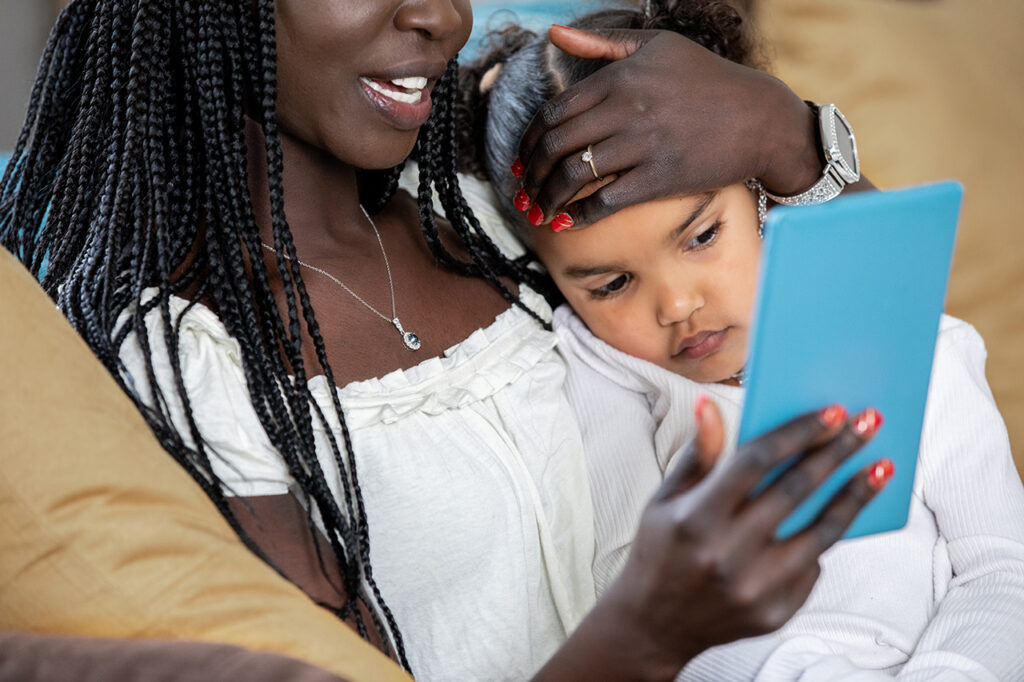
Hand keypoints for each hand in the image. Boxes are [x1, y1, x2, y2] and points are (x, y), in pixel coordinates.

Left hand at [515, 25, 821, 227]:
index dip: (529, 140)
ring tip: (539, 210)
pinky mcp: (661, 177)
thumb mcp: (657, 46)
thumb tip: (553, 33)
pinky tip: (569, 222)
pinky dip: (580, 215)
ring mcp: (643, 144)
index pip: (554, 111)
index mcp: (619, 77)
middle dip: (530, 172)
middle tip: (523, 190)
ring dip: (548, 197)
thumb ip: (602, 42)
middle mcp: (626, 108)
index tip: (521, 158)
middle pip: (557, 145)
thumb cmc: (707, 79)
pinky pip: (606, 200)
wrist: (760, 118)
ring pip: (574, 174)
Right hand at [561, 401, 889, 680]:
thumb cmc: (659, 550)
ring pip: (821, 533)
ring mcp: (753, 588)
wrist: (654, 625)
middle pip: (796, 491)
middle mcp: (726, 555)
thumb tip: (710, 404)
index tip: (833, 412)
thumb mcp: (665, 499)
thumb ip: (698, 454)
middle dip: (837, 452)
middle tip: (868, 425)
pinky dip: (825, 539)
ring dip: (855, 495)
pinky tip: (839, 515)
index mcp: (695, 518)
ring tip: (879, 468)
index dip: (797, 433)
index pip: (756, 462)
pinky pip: (812, 567)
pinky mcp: (774, 612)